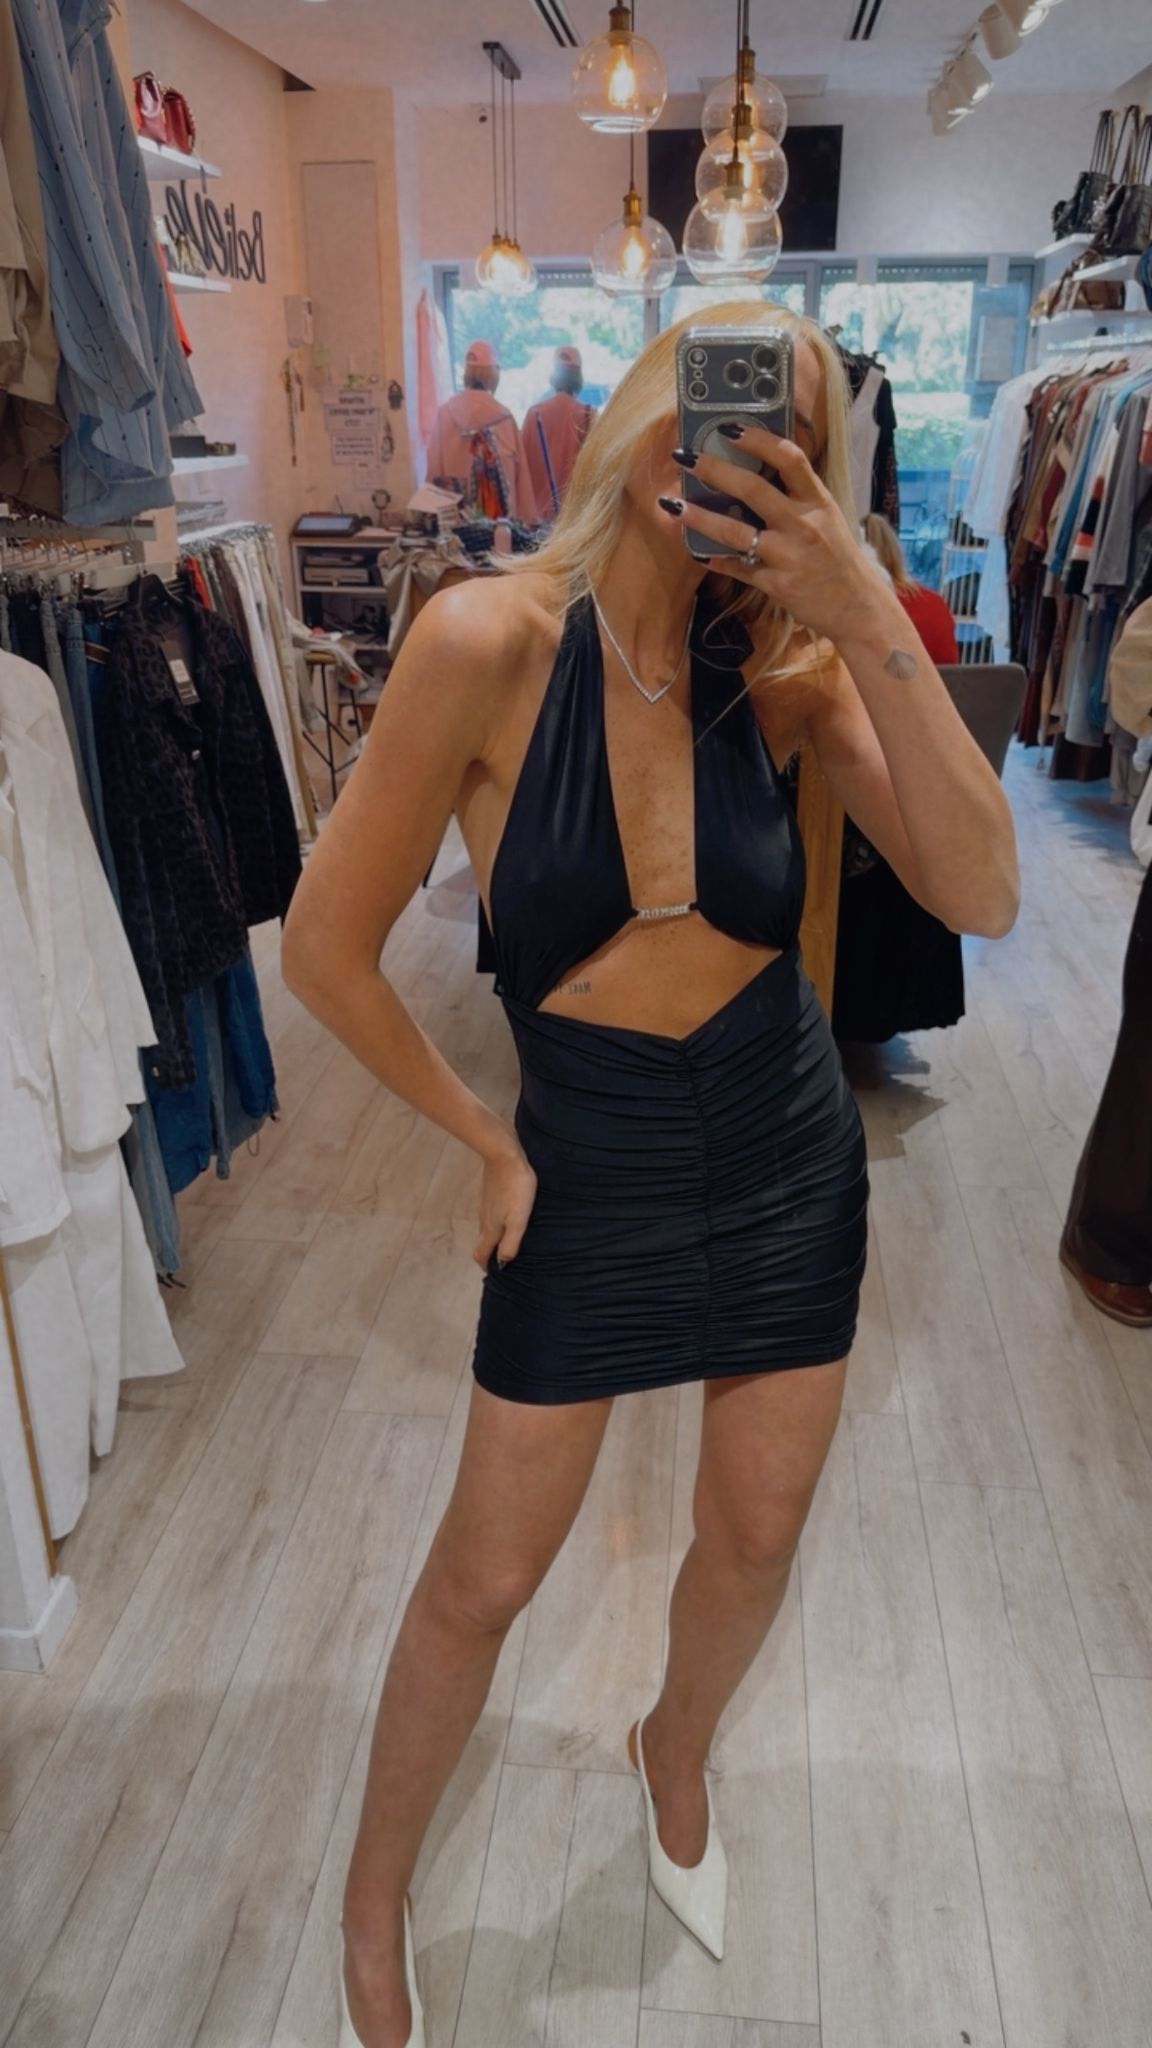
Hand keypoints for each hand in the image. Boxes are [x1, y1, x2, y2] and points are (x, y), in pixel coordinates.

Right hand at [473, 1135, 537, 1270]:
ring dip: (495, 1236)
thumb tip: (502, 1262)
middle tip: (506, 1257)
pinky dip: (498, 1221)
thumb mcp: (518, 1219)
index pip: (480, 1253)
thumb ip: (510, 1242)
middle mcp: (484, 1218)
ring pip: (487, 1227)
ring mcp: (485, 1204)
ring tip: (511, 1238)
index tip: (494, 1271)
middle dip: (491, 1252)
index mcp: (491, 1228)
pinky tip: (511, 1215)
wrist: (504, 1155)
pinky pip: (492, 1213)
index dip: (485, 1265)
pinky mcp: (490, 1192)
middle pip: (484, 1241)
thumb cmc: (515, 1188)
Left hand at [665, 425, 884, 644]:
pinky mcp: (778, 585)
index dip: (758, 440)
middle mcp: (803, 525)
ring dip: (700, 518)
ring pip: (736, 532)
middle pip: (754, 489)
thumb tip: (756, 471)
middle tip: (686, 458)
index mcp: (818, 501)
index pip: (789, 458)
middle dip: (715, 470)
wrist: (857, 606)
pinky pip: (739, 569)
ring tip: (672, 506)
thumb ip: (797, 496)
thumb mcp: (826, 518)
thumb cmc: (837, 557)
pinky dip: (717, 561)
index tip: (729, 428)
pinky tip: (698, 553)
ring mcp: (789, 556)